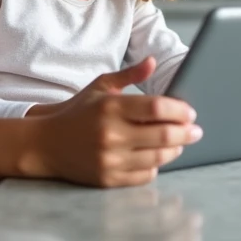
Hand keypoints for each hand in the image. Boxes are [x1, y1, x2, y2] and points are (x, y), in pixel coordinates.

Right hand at [25, 58, 202, 187]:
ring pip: (158, 157)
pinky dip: (156, 165)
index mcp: (111, 108)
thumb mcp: (100, 86)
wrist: (45, 144)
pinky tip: (157, 156)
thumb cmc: (77, 112)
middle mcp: (111, 134)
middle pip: (163, 135)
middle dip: (186, 132)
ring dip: (175, 149)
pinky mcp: (108, 179)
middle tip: (196, 130)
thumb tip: (154, 61)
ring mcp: (109, 159)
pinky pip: (145, 175)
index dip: (180, 111)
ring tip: (180, 142)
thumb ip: (129, 75)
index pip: (157, 109)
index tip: (190, 112)